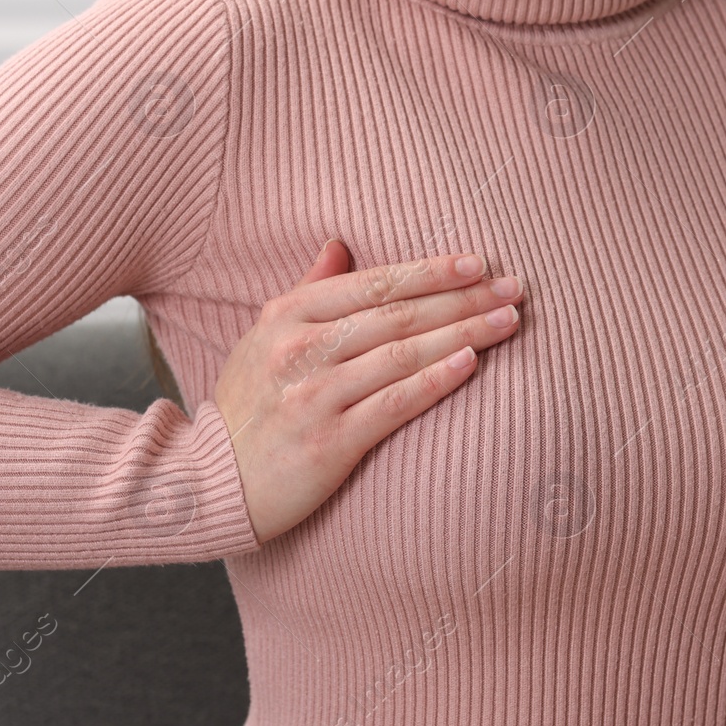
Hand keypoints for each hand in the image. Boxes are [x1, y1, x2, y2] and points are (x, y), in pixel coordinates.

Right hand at [213, 239, 524, 543]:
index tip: (477, 261)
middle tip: (514, 287)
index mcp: (286, 315)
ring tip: (508, 321)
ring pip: (402, 353)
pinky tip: (471, 363)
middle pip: (397, 313)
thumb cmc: (247, 406)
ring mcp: (313, 395)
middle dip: (463, 297)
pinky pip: (394, 403)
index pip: (372, 282)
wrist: (211, 482)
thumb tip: (339, 244)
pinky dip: (435, 379)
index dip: (429, 270)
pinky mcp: (329, 442)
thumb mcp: (262, 337)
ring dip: (464, 333)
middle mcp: (299, 348)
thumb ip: (307, 290)